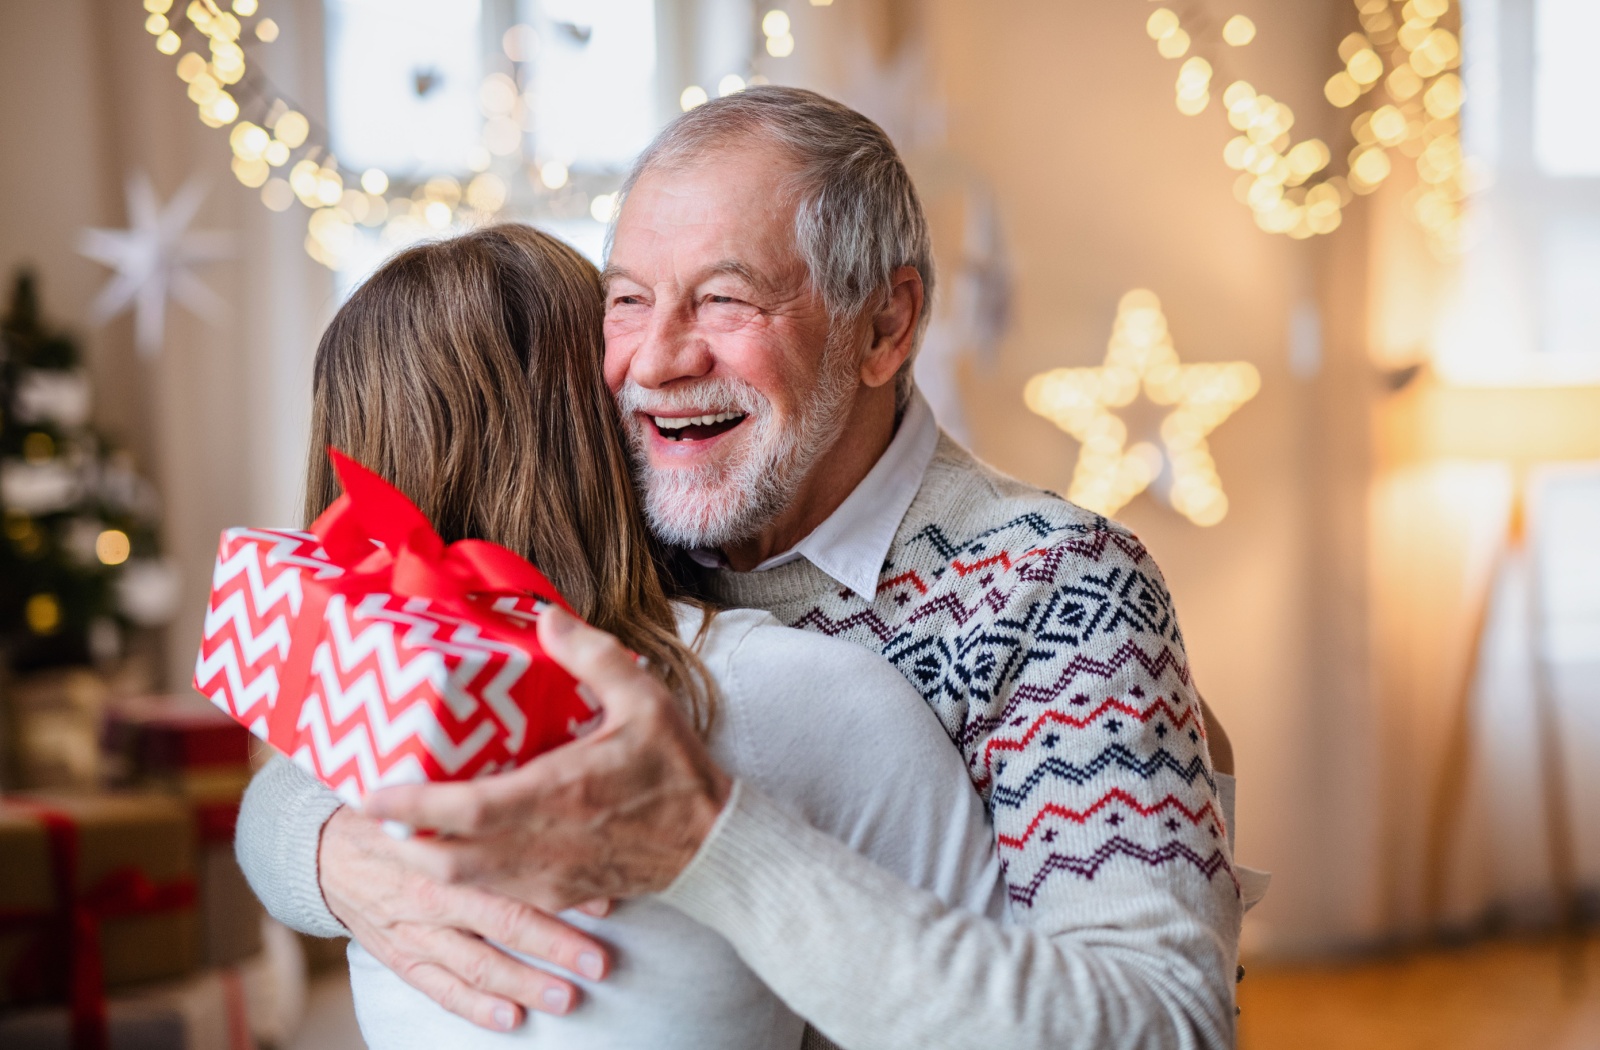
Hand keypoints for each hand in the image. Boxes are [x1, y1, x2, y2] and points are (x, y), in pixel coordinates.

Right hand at [317, 804, 611, 1030]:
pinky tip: (511, 1020)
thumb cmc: (404, 818)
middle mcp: (433, 893)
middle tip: (598, 963)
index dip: (558, 888)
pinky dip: (476, 1008)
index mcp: (446, 848)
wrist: (327, 853)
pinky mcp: (402, 958)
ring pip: (476, 964)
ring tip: (566, 999)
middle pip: (501, 922)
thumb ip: (495, 805)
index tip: (605, 902)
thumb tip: (564, 802)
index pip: (509, 870)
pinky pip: (440, 990)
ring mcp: (416, 931)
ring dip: (523, 984)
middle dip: (553, 946)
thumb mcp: (440, 798)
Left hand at [364, 605, 732, 910]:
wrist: (713, 846)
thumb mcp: (645, 700)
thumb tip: (546, 616)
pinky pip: (496, 892)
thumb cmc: (678, 772)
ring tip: (400, 829)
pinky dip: (465, 876)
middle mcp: (544, 843)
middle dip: (400, 840)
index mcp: (558, 794)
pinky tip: (455, 851)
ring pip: (466, 884)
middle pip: (447, 859)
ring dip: (426, 860)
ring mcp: (550, 877)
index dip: (409, 808)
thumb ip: (593, 656)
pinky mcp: (560, 893)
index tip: (368, 794)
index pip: (464, 810)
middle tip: (369, 810)